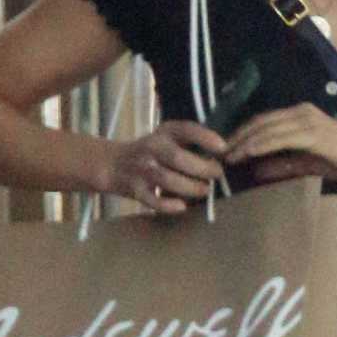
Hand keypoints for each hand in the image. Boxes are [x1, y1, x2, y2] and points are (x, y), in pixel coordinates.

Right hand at [104, 121, 227, 214]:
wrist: (112, 164)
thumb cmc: (151, 152)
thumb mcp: (167, 138)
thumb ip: (189, 143)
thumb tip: (224, 155)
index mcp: (164, 132)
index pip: (185, 129)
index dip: (205, 137)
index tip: (223, 147)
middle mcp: (151, 147)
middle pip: (178, 158)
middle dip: (202, 168)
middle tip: (217, 174)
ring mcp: (142, 169)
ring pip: (167, 179)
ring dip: (191, 187)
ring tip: (205, 190)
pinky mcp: (135, 189)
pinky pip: (152, 200)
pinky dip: (167, 205)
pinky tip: (182, 206)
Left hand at [224, 104, 336, 188]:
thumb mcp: (307, 164)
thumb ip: (282, 164)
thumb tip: (255, 171)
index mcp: (301, 114)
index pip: (264, 121)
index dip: (242, 134)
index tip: (225, 149)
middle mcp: (303, 112)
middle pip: (260, 122)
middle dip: (237, 138)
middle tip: (218, 154)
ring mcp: (308, 121)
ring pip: (267, 129)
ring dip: (244, 143)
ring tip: (227, 157)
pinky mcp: (314, 134)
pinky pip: (280, 138)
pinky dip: (261, 145)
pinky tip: (247, 154)